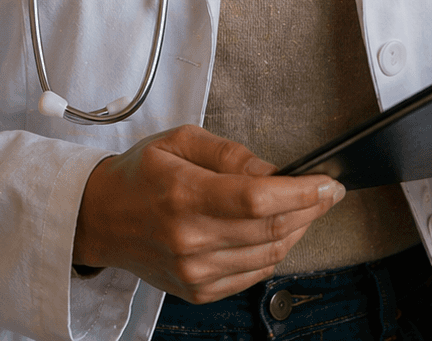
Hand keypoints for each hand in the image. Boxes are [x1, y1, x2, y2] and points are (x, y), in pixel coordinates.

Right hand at [73, 124, 344, 301]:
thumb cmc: (141, 173)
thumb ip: (230, 154)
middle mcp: (189, 239)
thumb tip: (273, 171)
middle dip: (311, 210)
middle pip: (269, 230)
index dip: (301, 193)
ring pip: (268, 255)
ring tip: (306, 208)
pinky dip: (275, 252)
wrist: (102, 217)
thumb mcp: (180, 140)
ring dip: (298, 231)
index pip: (256, 199)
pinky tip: (278, 231)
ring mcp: (194, 271)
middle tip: (329, 193)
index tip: (328, 183)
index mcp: (183, 194)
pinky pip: (253, 274)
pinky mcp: (198, 290)